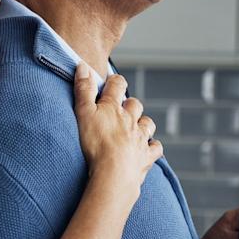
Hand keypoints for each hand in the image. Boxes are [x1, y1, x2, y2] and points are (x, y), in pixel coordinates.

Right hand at [73, 64, 162, 190]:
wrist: (114, 173)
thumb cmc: (96, 144)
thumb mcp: (83, 113)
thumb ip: (83, 90)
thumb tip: (83, 65)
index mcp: (113, 108)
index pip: (117, 85)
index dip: (115, 81)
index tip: (112, 81)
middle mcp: (130, 120)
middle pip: (135, 104)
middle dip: (130, 103)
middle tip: (122, 107)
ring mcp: (140, 138)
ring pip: (147, 124)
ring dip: (143, 123)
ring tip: (135, 127)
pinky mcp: (146, 156)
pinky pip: (155, 148)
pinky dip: (153, 146)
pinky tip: (147, 148)